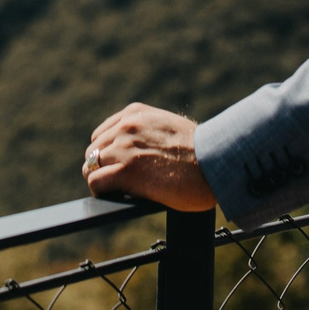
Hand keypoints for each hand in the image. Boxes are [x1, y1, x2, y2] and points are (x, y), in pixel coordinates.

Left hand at [82, 102, 217, 211]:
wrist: (216, 163)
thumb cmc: (202, 152)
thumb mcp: (170, 127)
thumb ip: (148, 132)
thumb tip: (137, 151)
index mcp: (135, 113)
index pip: (102, 133)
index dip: (107, 153)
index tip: (115, 166)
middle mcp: (126, 127)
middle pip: (94, 150)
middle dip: (102, 166)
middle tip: (116, 182)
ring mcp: (124, 148)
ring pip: (91, 166)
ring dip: (101, 179)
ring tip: (116, 191)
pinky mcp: (126, 172)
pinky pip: (96, 182)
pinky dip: (101, 191)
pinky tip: (114, 196)